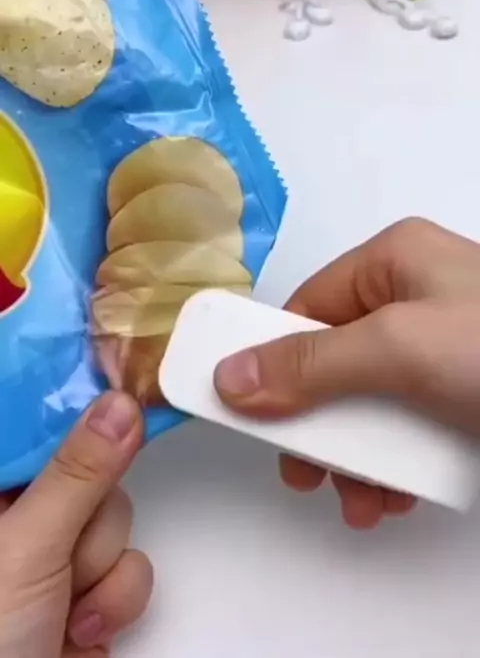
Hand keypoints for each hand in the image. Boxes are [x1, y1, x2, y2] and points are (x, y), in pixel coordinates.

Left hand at [0, 392, 152, 656]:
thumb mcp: (23, 552)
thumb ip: (77, 475)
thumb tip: (121, 405)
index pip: (30, 424)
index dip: (70, 404)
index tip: (112, 384)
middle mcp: (13, 520)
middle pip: (87, 470)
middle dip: (89, 522)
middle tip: (62, 557)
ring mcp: (48, 558)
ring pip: (114, 519)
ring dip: (103, 571)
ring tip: (66, 612)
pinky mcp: (81, 592)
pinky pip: (126, 565)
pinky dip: (114, 602)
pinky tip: (79, 633)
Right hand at [214, 218, 479, 528]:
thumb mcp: (398, 349)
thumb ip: (311, 365)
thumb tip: (228, 378)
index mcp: (392, 263)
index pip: (307, 308)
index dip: (272, 359)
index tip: (248, 413)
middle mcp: (414, 299)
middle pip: (334, 363)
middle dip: (319, 425)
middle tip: (304, 472)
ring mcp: (442, 349)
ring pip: (369, 402)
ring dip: (355, 457)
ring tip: (360, 500)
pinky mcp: (462, 393)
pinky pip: (407, 425)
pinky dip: (394, 465)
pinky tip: (395, 497)